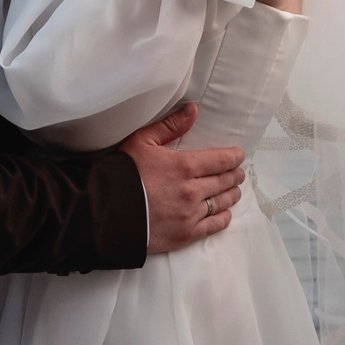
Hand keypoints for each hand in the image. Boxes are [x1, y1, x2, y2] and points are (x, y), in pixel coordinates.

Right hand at [122, 102, 244, 251]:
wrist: (107, 211)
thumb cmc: (123, 173)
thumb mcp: (142, 141)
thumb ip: (170, 126)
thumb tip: (193, 110)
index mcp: (185, 166)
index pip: (221, 160)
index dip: (234, 157)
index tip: (238, 156)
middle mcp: (193, 191)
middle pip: (225, 181)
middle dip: (234, 175)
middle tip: (237, 173)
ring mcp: (191, 214)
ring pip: (223, 202)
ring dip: (232, 194)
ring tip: (234, 191)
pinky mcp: (186, 234)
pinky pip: (215, 225)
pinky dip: (224, 217)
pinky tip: (225, 212)